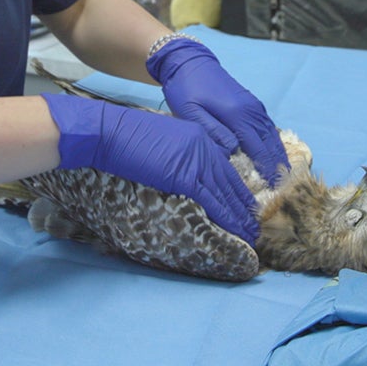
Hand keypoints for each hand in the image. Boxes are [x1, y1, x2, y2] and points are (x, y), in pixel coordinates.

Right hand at [42, 93, 259, 244]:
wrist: (113, 133)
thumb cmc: (129, 138)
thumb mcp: (164, 141)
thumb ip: (182, 156)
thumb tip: (187, 178)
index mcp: (199, 137)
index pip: (225, 168)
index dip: (237, 189)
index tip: (245, 206)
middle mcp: (204, 147)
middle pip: (229, 181)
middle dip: (242, 205)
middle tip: (253, 224)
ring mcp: (196, 161)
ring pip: (225, 192)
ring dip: (239, 215)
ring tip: (250, 232)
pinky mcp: (185, 176)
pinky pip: (212, 200)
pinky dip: (226, 216)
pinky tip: (236, 229)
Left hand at [146, 38, 288, 185]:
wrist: (188, 62)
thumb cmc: (186, 90)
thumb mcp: (191, 112)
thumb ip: (212, 132)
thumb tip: (233, 151)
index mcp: (237, 115)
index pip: (257, 149)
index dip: (266, 170)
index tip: (272, 189)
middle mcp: (251, 110)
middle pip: (270, 143)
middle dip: (277, 166)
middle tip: (282, 189)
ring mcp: (253, 105)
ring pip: (272, 134)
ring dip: (279, 155)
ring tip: (283, 175)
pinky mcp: (251, 102)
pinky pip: (268, 126)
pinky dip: (274, 141)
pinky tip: (275, 153)